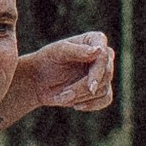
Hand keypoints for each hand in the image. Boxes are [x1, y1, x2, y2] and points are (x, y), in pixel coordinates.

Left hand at [0, 31, 116, 129]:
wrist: (39, 80)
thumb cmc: (47, 61)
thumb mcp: (58, 52)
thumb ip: (77, 50)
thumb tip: (99, 50)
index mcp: (94, 40)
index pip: (104, 55)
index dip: (99, 70)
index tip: (90, 86)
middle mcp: (102, 56)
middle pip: (106, 74)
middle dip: (84, 87)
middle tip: (65, 93)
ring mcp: (103, 73)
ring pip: (103, 89)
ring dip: (81, 96)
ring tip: (62, 96)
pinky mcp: (101, 89)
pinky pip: (106, 99)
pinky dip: (91, 105)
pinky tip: (76, 105)